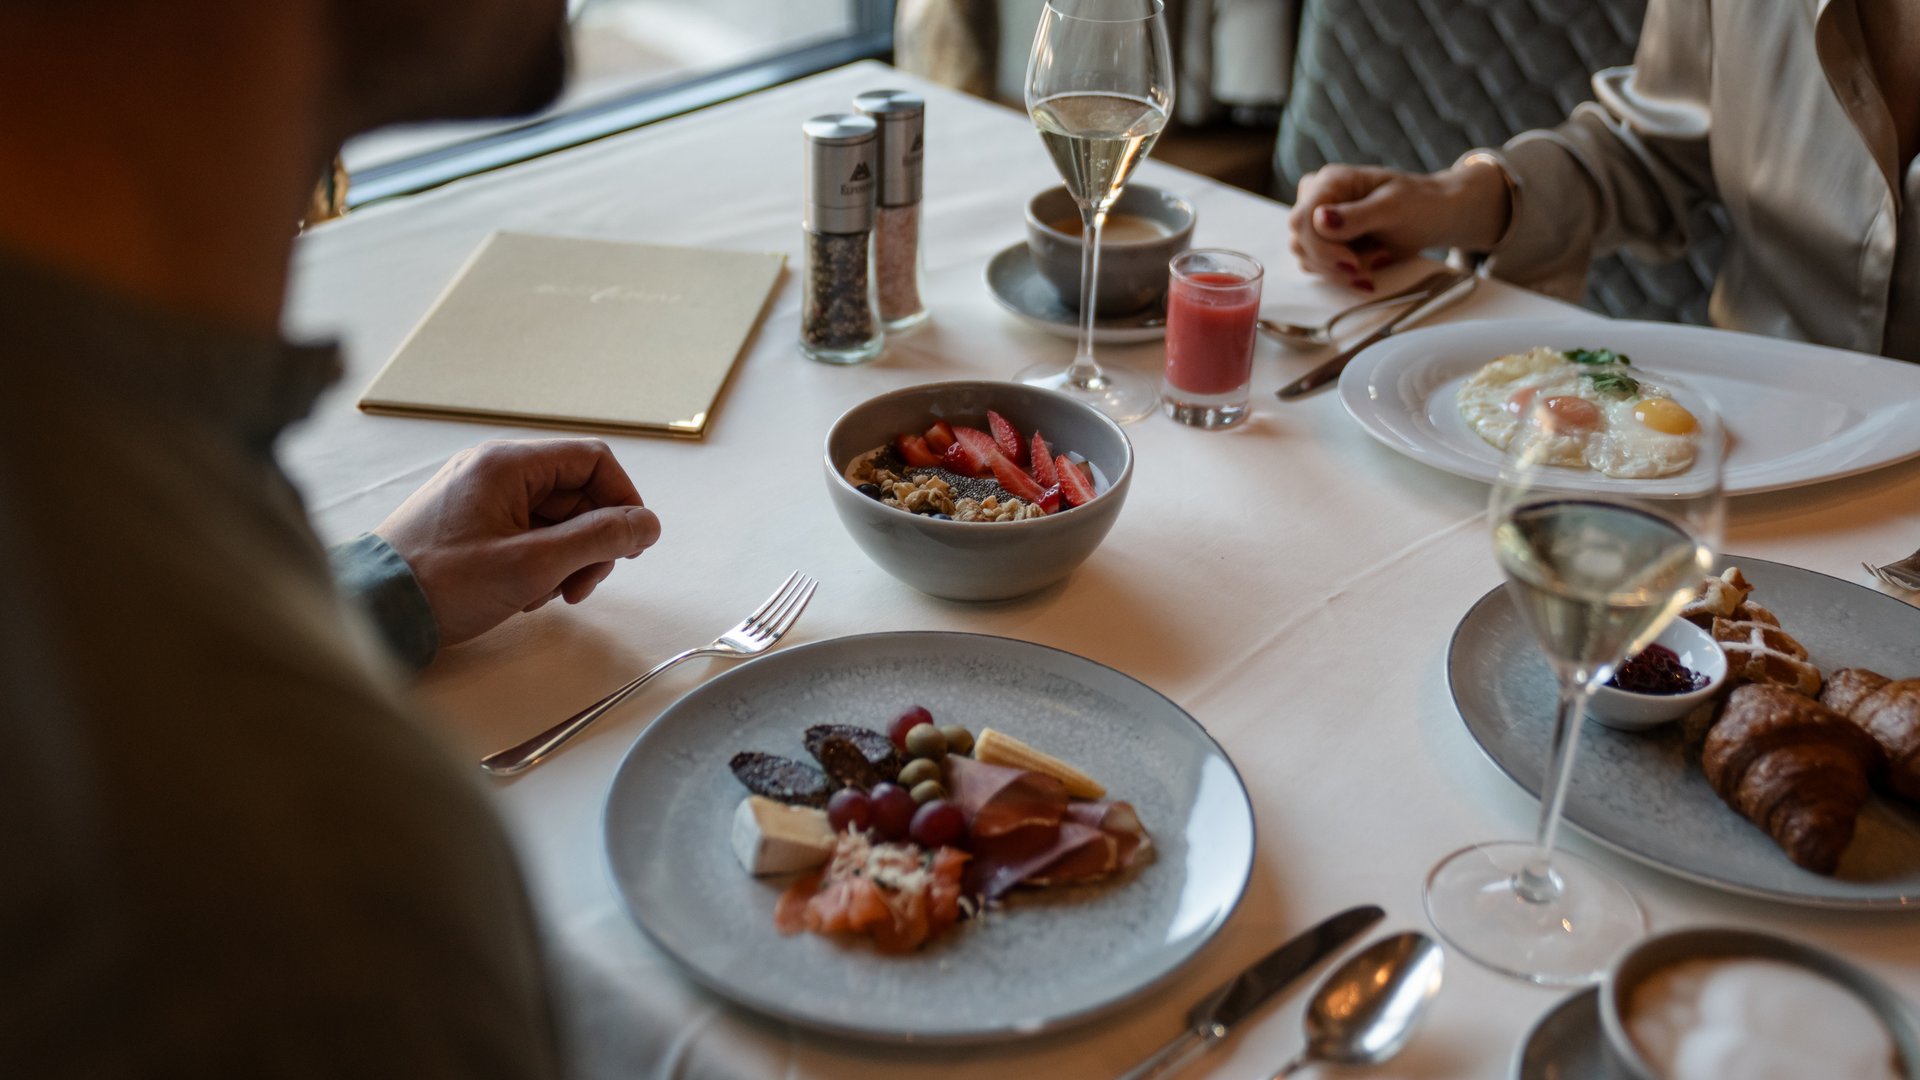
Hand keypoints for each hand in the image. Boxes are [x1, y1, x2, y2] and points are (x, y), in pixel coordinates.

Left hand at [375, 439, 662, 647]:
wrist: (374, 610)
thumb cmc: (445, 583)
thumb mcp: (534, 564)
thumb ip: (599, 539)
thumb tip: (648, 524)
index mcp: (508, 464)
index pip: (593, 460)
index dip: (623, 501)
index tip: (629, 547)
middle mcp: (494, 469)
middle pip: (575, 493)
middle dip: (589, 543)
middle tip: (579, 588)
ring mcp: (480, 495)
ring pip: (553, 518)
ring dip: (563, 559)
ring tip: (542, 595)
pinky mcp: (469, 522)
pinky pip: (525, 532)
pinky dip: (536, 563)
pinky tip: (520, 593)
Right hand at [1288, 162, 1509, 287]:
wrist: (1435, 216)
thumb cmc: (1419, 204)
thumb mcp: (1392, 208)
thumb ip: (1355, 215)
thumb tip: (1318, 220)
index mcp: (1330, 181)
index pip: (1302, 219)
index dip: (1321, 246)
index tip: (1353, 263)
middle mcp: (1317, 199)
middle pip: (1299, 241)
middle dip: (1334, 262)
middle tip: (1370, 266)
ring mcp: (1318, 223)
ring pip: (1306, 258)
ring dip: (1341, 271)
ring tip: (1380, 258)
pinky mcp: (1325, 243)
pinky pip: (1317, 267)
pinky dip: (1343, 275)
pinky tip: (1370, 268)